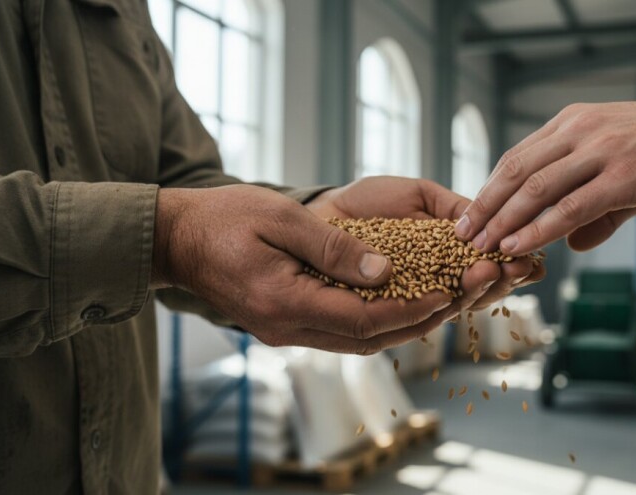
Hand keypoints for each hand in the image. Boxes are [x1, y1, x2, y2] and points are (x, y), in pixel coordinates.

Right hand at [152, 184, 455, 354]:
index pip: (364, 320)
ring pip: (355, 340)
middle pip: (367, 339)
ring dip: (398, 326)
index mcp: (286, 303)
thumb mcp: (282, 219)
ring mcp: (284, 331)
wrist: (178, 238)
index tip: (448, 293)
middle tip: (457, 302)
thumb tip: (386, 271)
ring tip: (438, 302)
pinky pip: (339, 331)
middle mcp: (287, 329)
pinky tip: (396, 300)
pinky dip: (373, 320)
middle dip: (416, 323)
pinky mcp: (284, 324)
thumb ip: (334, 247)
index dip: (411, 310)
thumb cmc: (225, 219)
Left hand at [307, 176, 544, 310]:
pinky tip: (452, 290)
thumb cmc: (370, 203)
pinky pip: (411, 314)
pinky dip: (434, 303)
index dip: (510, 265)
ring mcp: (408, 301)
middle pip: (474, 292)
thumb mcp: (420, 196)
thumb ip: (455, 209)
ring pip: (449, 307)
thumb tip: (494, 223)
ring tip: (489, 272)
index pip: (485, 267)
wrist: (321, 212)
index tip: (531, 259)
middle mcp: (432, 285)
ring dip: (474, 292)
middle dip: (498, 280)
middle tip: (513, 267)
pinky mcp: (381, 312)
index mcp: (446, 258)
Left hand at [455, 95, 635, 254]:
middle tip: (461, 236)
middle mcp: (581, 130)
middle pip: (517, 171)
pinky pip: (570, 207)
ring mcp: (603, 150)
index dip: (489, 189)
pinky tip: (518, 246)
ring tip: (481, 247)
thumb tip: (569, 245)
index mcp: (575, 122)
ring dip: (504, 221)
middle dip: (485, 207)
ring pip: (537, 189)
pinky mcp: (625, 175)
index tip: (468, 216)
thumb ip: (594, 211)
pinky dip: (539, 229)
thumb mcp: (625, 173)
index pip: (517, 156)